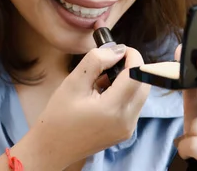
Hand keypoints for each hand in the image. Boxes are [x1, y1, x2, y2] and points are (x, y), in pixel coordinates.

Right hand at [28, 44, 150, 169]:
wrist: (53, 147)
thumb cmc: (59, 115)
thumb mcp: (73, 82)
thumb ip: (97, 60)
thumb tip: (118, 50)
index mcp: (113, 109)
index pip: (137, 74)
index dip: (133, 56)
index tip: (119, 49)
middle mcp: (126, 121)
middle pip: (144, 83)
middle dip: (132, 67)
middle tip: (111, 60)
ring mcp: (128, 128)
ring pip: (140, 94)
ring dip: (128, 80)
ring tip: (102, 79)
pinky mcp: (126, 131)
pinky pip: (134, 105)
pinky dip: (125, 92)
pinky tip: (104, 93)